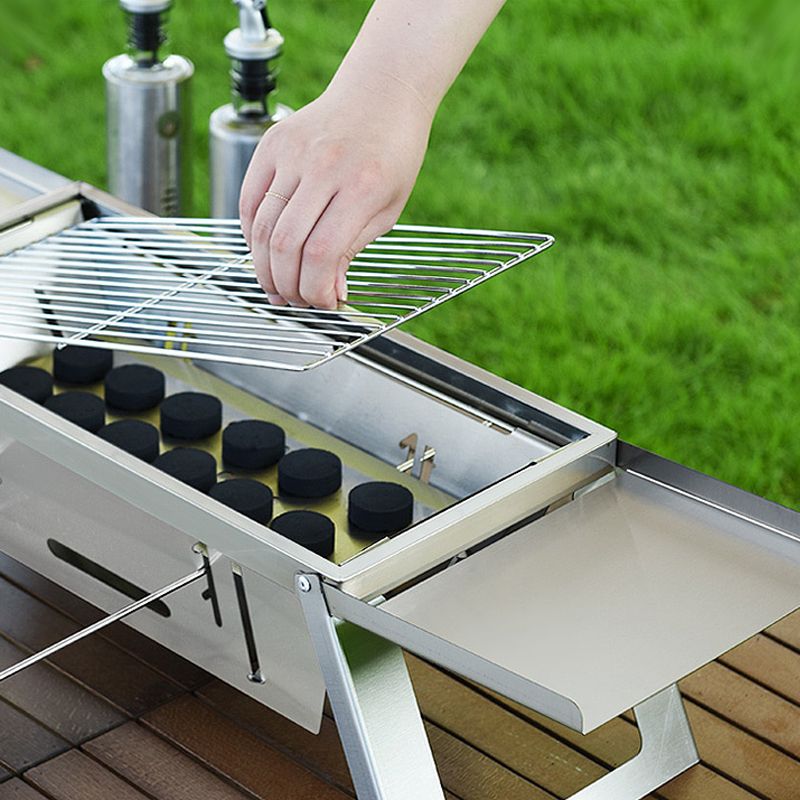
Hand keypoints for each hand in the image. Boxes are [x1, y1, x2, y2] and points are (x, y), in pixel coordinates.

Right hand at [239, 81, 432, 308]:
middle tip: (297, 301)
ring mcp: (292, 153)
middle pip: (285, 244)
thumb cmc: (392, 154)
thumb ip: (353, 249)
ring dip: (265, 268)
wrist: (381, 93)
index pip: (321, 253)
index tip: (324, 305)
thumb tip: (328, 292)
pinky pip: (248, 201)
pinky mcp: (271, 144)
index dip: (316, 290)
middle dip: (288, 285)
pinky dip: (251, 236)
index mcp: (362, 186)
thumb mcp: (387, 208)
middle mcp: (323, 167)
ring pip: (261, 227)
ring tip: (278, 286)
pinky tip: (265, 254)